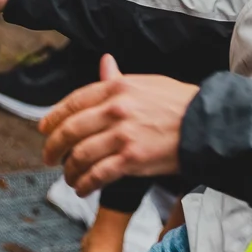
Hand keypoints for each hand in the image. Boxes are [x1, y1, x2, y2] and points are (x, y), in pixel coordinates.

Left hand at [43, 55, 196, 193]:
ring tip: (68, 177)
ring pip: (80, 155)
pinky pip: (97, 174)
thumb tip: (105, 63)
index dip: (53, 118)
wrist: (206, 124)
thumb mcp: (147, 83)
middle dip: (54, 147)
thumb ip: (119, 79)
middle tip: (49, 157)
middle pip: (70, 130)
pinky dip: (85, 184)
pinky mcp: (131, 159)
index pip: (73, 102)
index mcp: (117, 87)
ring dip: (69, 170)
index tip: (44, 130)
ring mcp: (122, 135)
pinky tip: (82, 188)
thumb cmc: (179, 103)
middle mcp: (115, 109)